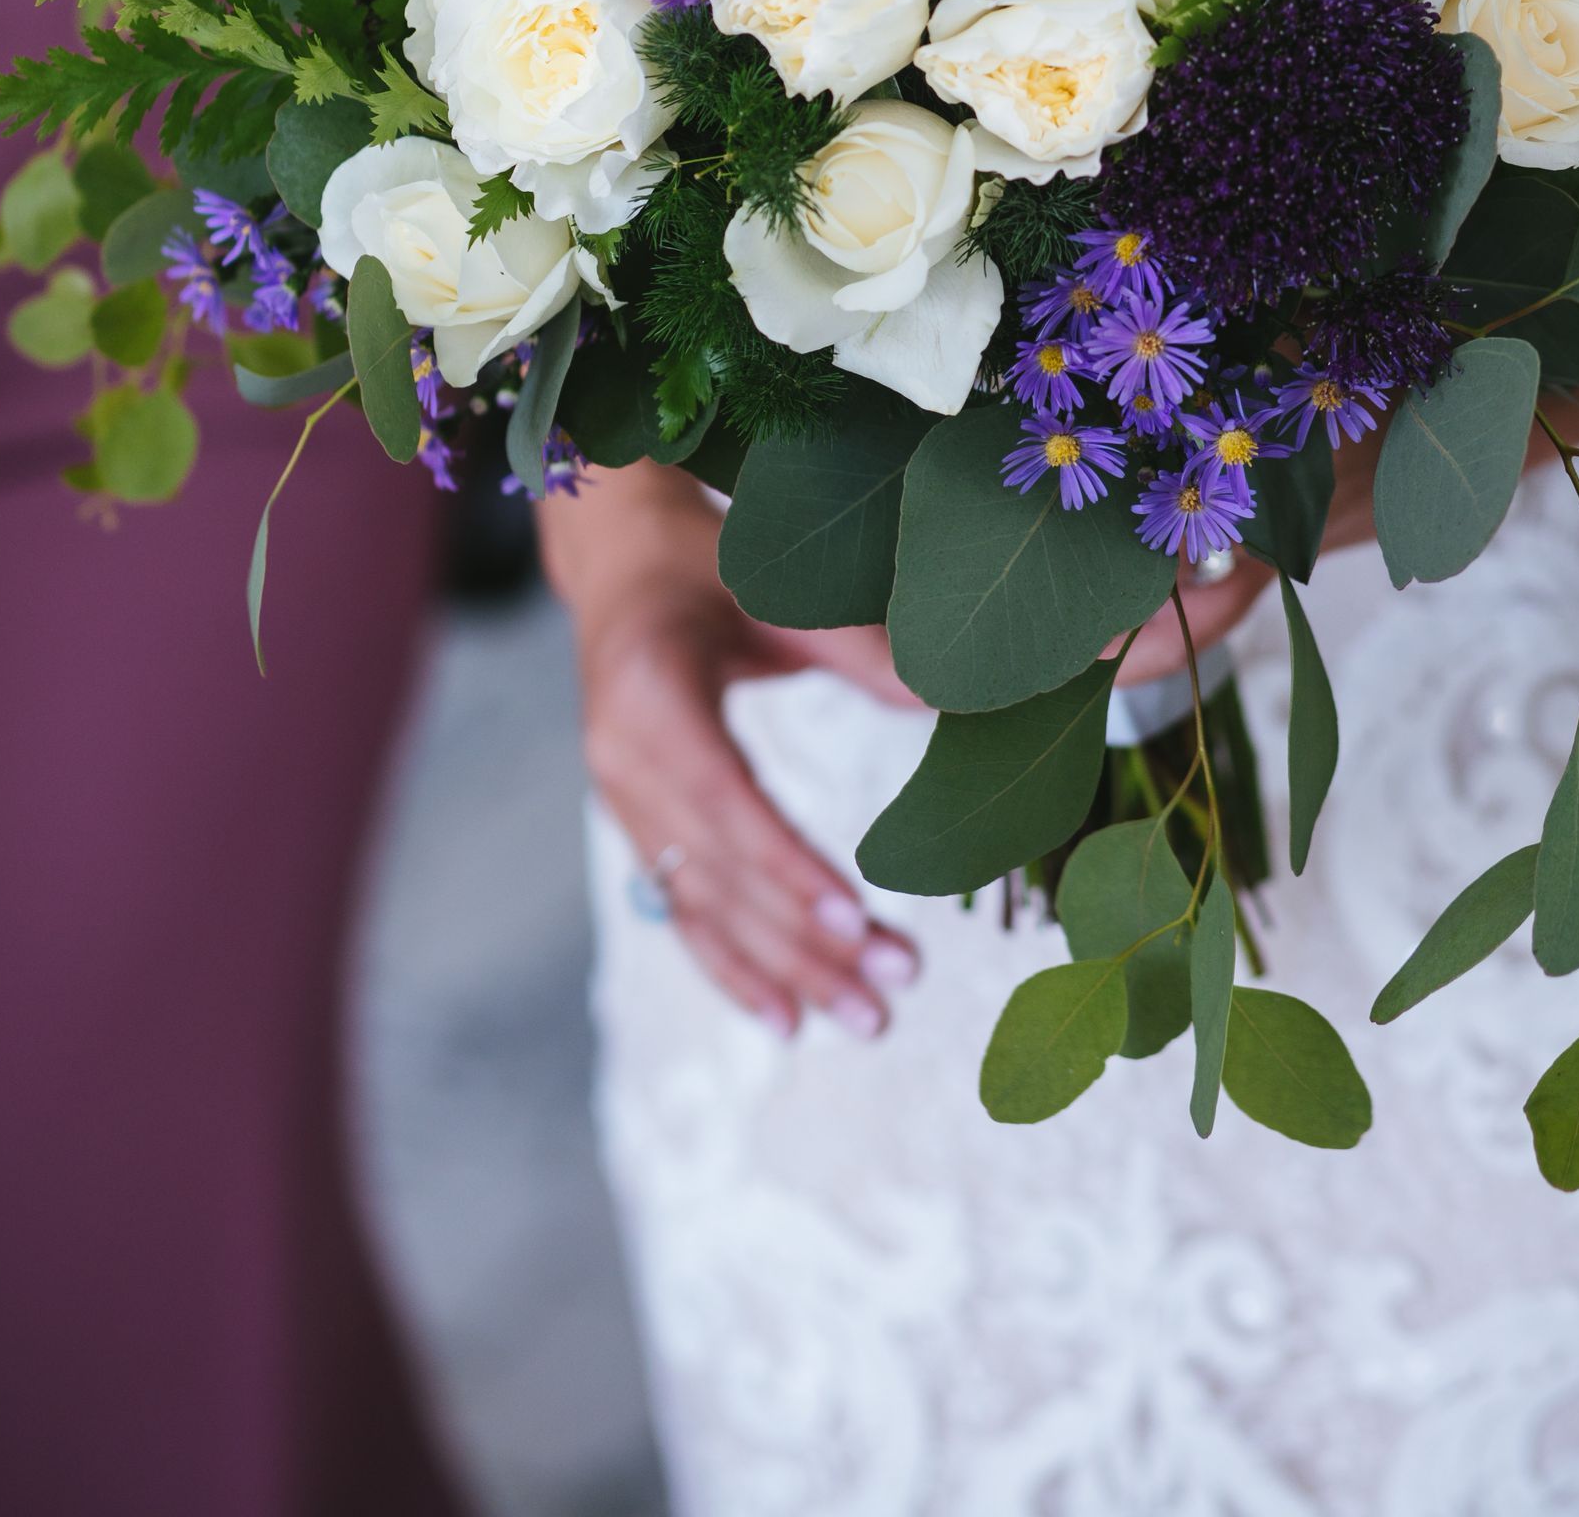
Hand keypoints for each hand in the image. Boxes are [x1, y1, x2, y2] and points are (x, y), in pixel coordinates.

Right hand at [540, 460, 920, 1040]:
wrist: (622, 561)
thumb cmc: (711, 565)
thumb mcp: (783, 594)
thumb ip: (864, 651)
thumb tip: (958, 702)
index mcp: (650, 692)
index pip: (721, 799)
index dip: (784, 865)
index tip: (853, 918)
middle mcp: (620, 758)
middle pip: (718, 871)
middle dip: (805, 939)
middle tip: (895, 985)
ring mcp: (620, 800)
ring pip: (703, 905)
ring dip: (783, 969)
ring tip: (864, 1018)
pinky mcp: (635, 825)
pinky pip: (682, 909)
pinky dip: (732, 966)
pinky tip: (784, 1017)